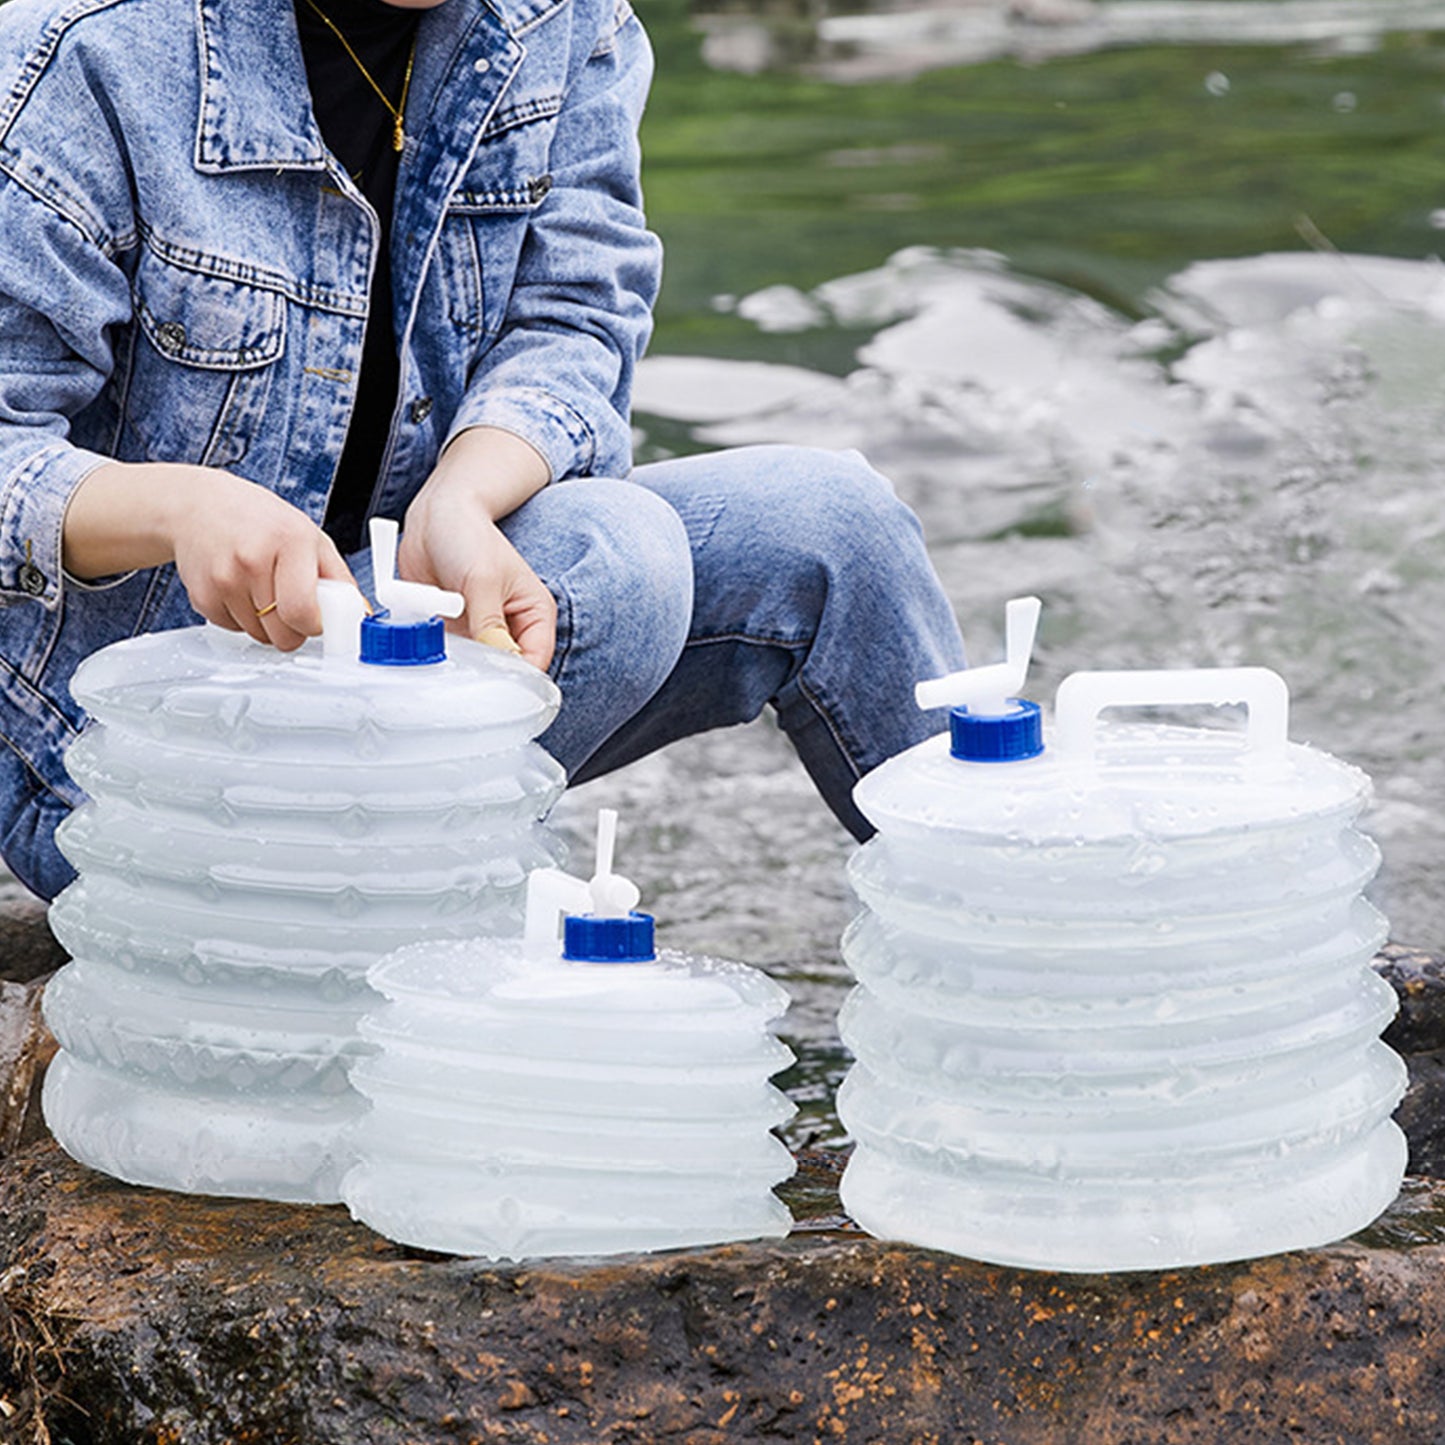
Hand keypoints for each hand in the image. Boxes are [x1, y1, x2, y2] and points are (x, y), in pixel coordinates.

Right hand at [64, 462, 354, 650]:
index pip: (304, 613)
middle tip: (291, 605)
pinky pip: (233, 629)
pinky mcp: (202, 595)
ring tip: (261, 588)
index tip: (316, 619)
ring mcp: (223, 579)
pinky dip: (241, 618)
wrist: (198, 505)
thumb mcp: (309, 536)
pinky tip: (240, 588)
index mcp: (289, 542)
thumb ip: (338, 578)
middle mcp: (253, 560)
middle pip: (283, 635)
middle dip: (293, 630)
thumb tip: (360, 616)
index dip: (314, 626)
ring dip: (266, 623)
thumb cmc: (260, 520)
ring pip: (258, 636)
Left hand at [398, 427, 555, 668]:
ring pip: (477, 667)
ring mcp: (482, 630)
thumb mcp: (482, 581)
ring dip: (461, 666)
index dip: (520, 679)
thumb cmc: (468, 536)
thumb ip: (490, 625)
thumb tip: (497, 664)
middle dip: (487, 676)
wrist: (433, 518)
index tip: (495, 689)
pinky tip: (429, 649)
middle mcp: (511, 626)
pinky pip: (451, 656)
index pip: (536, 661)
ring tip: (444, 654)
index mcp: (534, 614)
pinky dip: (441, 656)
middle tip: (465, 675)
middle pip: (507, 670)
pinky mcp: (456, 631)